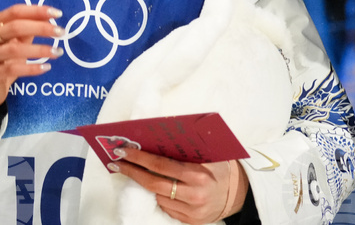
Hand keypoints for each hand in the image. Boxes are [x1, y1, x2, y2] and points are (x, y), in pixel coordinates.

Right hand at [0, 3, 63, 108]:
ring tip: (57, 52)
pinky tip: (46, 67)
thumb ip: (29, 29)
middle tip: (61, 32)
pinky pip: (12, 69)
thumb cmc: (5, 60)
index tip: (57, 14)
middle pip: (14, 27)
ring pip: (14, 49)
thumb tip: (50, 18)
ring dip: (39, 50)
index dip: (36, 11)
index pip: (15, 12)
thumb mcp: (17, 42)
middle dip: (40, 28)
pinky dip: (32, 68)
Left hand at [107, 147, 247, 224]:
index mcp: (197, 173)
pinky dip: (159, 196)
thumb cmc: (220, 167)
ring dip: (144, 184)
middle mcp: (193, 194)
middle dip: (131, 171)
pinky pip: (166, 208)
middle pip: (153, 183)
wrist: (239, 193)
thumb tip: (153, 138)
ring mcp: (192, 211)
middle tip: (116, 163)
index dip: (138, 157)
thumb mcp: (207, 153)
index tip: (121, 151)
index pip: (159, 164)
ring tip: (133, 172)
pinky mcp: (190, 221)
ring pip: (157, 196)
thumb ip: (185, 148)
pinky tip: (154, 187)